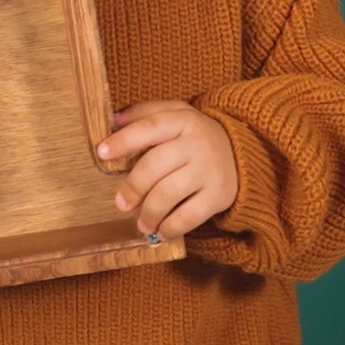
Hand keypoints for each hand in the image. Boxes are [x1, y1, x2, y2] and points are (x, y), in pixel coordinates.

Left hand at [98, 101, 238, 238]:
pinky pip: (189, 216)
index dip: (123, 141)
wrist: (243, 152)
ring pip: (169, 194)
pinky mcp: (219, 195)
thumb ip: (144, 113)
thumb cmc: (194, 135)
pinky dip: (170, 228)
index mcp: (183, 119)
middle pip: (155, 165)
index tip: (101, 154)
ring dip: (148, 213)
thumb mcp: (176, 113)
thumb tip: (113, 119)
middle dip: (133, 187)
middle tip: (121, 204)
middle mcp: (197, 143)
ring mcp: (209, 170)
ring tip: (141, 223)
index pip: (149, 127)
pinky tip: (161, 232)